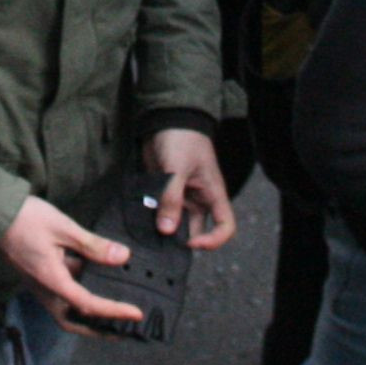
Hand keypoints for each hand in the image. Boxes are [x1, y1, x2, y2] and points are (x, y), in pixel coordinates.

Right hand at [2, 193, 142, 332]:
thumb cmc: (26, 219)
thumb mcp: (64, 228)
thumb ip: (93, 246)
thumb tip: (123, 257)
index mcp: (52, 281)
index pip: (88, 305)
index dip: (114, 311)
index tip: (135, 314)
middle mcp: (44, 289)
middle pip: (72, 321)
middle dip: (97, 330)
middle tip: (122, 330)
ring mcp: (40, 284)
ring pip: (66, 309)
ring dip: (89, 314)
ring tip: (114, 311)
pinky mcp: (39, 275)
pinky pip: (61, 293)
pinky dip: (80, 296)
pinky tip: (95, 280)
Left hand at [146, 127, 236, 250]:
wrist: (165, 120)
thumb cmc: (181, 139)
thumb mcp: (177, 168)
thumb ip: (172, 198)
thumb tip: (167, 230)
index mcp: (212, 194)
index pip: (225, 226)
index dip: (213, 241)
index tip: (192, 244)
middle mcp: (198, 200)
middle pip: (196, 231)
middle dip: (181, 240)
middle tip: (162, 244)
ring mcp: (181, 197)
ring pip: (175, 223)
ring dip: (164, 229)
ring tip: (148, 234)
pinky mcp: (164, 193)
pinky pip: (161, 212)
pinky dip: (152, 218)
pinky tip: (140, 221)